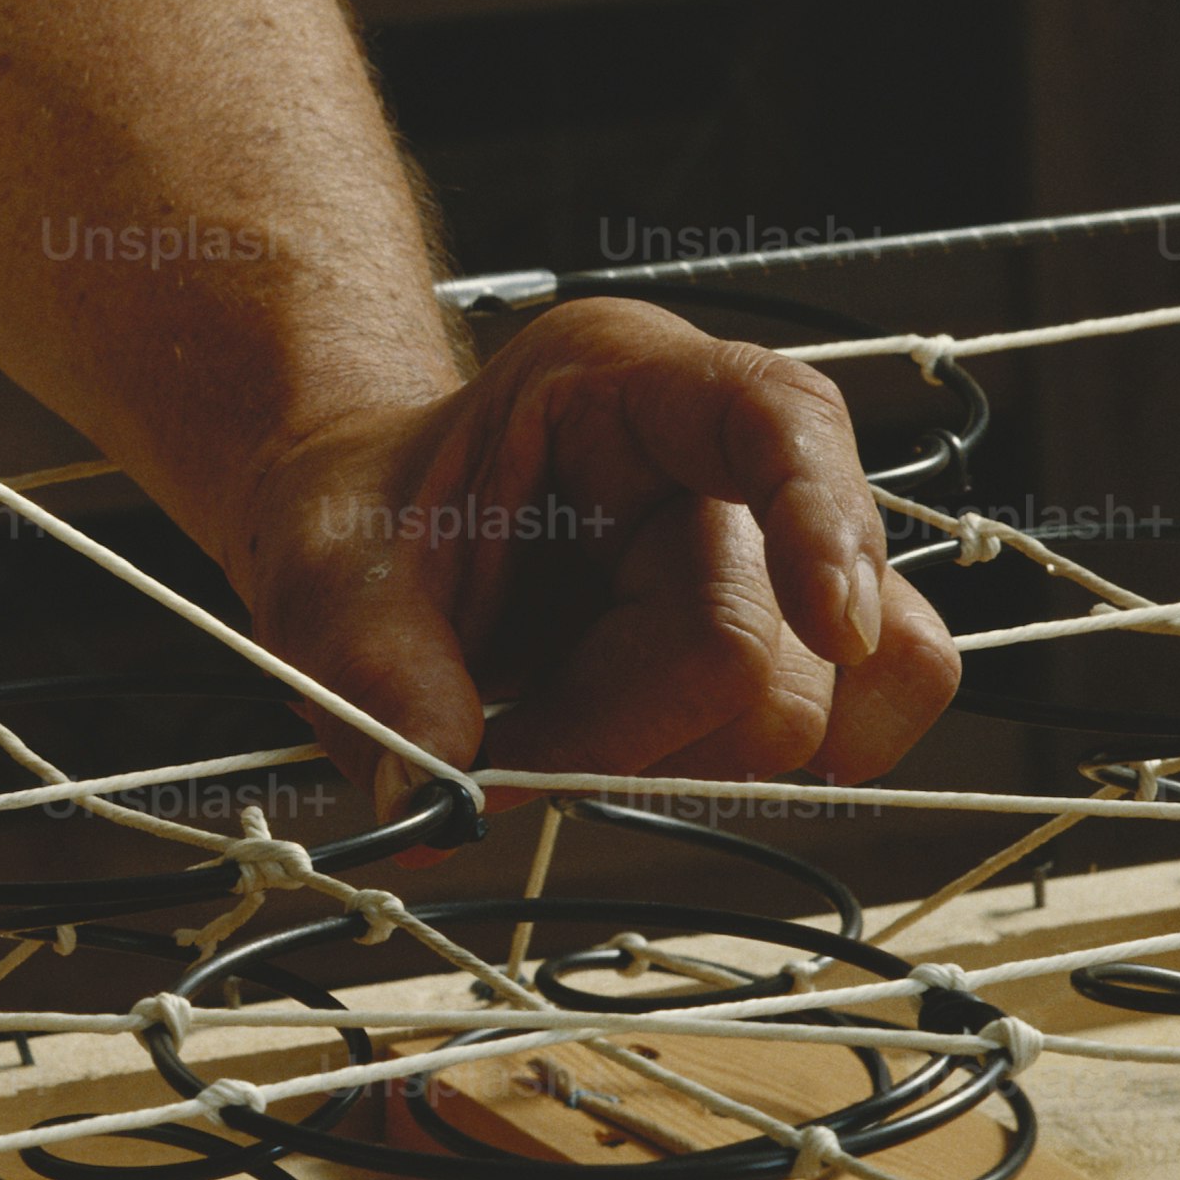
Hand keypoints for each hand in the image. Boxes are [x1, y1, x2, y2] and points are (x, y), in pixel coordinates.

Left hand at [216, 298, 960, 788]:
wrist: (367, 540)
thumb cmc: (362, 524)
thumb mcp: (326, 574)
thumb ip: (379, 672)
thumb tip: (439, 803)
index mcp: (613, 376)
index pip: (775, 415)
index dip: (820, 519)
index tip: (836, 630)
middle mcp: (713, 450)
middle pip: (765, 634)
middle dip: (626, 729)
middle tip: (499, 751)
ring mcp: (762, 547)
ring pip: (809, 703)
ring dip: (672, 762)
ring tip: (546, 738)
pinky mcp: (782, 632)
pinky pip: (853, 713)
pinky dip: (754, 770)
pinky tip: (653, 767)